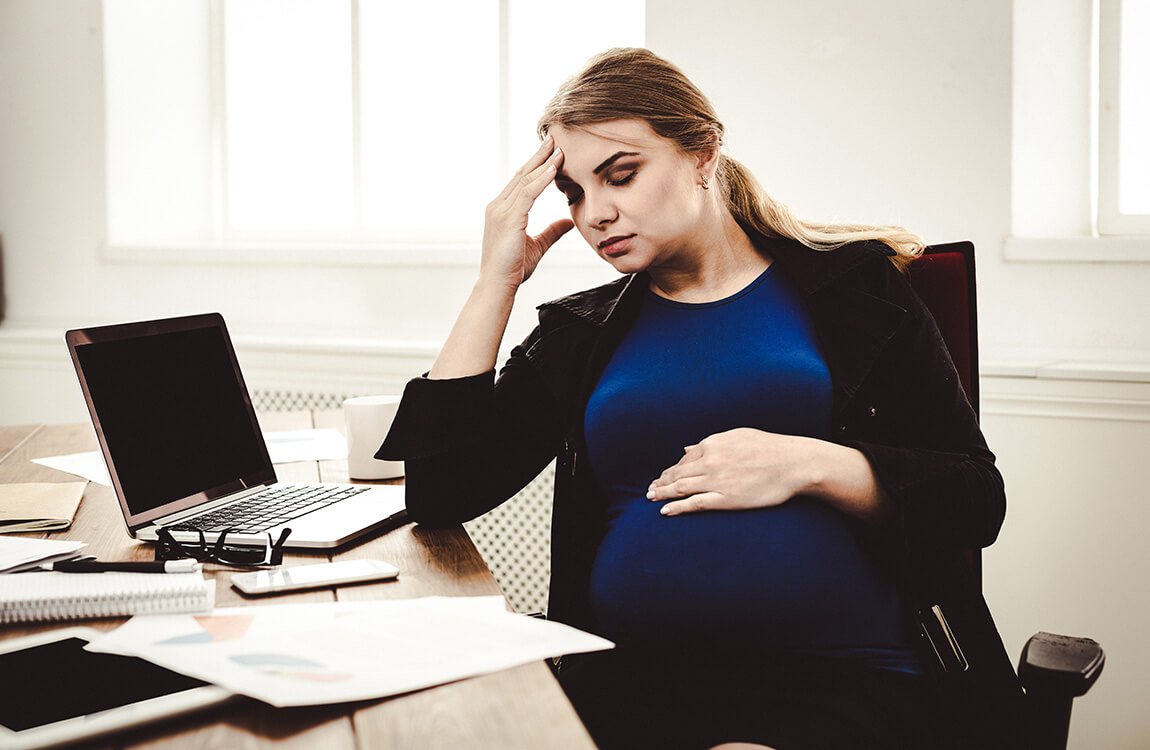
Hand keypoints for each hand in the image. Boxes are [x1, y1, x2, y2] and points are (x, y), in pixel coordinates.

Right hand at [480, 135, 574, 288]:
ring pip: (524, 180)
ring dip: (543, 164)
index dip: (536, 165)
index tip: (551, 151)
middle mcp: (498, 206)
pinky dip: (540, 180)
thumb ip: (552, 231)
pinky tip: (553, 170)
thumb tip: (568, 221)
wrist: (498, 285)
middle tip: (553, 138)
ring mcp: (500, 211)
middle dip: (538, 156)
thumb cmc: (512, 268)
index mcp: (502, 210)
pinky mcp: (508, 219)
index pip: (521, 181)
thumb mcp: (538, 245)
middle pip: (521, 174)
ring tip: (558, 149)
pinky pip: (526, 194)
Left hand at [646, 428, 819, 515]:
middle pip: (677, 474)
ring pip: (681, 488)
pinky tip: (665, 511)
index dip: (670, 470)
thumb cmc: (770, 447)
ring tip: (651, 499)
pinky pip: (695, 504)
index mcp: (712, 444)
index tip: (662, 478)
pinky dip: (677, 508)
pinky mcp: (726, 499)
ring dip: (662, 494)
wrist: (794, 463)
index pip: (683, 460)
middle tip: (650, 490)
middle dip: (660, 483)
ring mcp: (717, 481)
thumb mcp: (738, 436)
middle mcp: (710, 461)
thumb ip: (711, 443)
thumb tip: (687, 449)